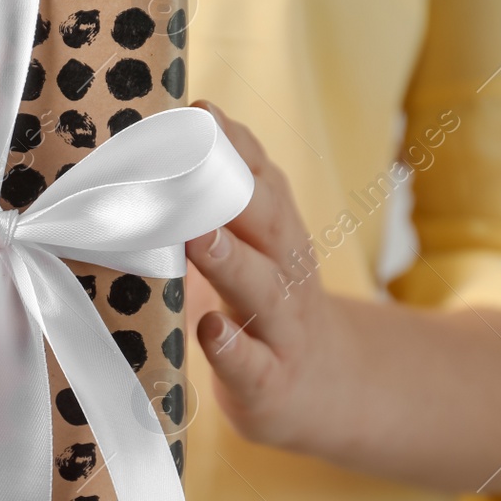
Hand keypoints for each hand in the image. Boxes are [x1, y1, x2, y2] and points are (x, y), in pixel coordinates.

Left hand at [185, 103, 358, 456]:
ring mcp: (281, 329)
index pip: (262, 181)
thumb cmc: (265, 304)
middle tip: (191, 165)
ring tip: (197, 237)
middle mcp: (286, 273)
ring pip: (261, 290)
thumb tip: (175, 131)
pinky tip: (210, 330)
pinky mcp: (270, 382)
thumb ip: (222, 197)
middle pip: (268, 225)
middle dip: (232, 192)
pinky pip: (252, 364)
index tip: (200, 110)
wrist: (326, 389)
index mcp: (277, 235)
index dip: (235, 146)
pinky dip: (232, 347)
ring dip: (230, 261)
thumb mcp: (255, 245)